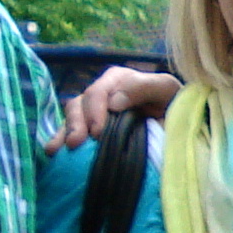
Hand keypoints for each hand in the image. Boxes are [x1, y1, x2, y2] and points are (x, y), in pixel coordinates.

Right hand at [47, 67, 182, 152]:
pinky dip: (60, 140)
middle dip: (76, 124)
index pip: (97, 92)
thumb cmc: (174, 102)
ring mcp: (94, 112)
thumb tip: (114, 102)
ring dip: (64, 133)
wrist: (179, 124)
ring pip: (71, 118)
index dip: (95, 111)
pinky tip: (53, 152)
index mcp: (117, 80)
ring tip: (59, 150)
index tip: (98, 133)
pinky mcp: (91, 130)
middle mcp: (101, 94)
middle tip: (75, 143)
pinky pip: (70, 132)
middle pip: (79, 105)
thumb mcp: (166, 88)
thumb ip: (143, 87)